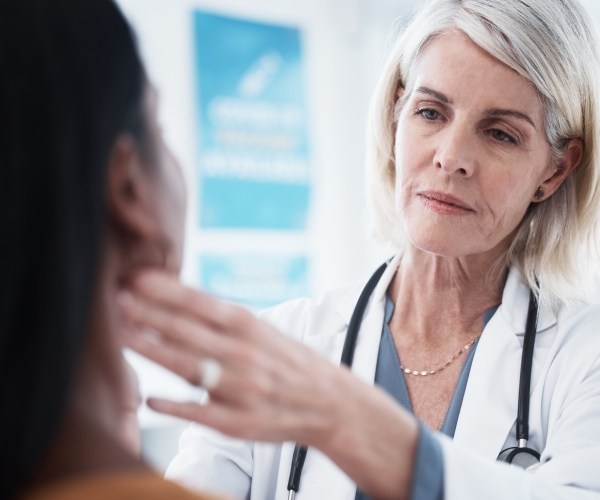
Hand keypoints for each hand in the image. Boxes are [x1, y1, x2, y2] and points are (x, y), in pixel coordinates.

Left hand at [119, 270, 344, 445]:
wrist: (330, 403)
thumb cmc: (290, 363)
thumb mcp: (265, 332)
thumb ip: (225, 321)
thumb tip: (180, 302)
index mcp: (251, 328)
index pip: (203, 304)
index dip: (169, 291)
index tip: (139, 278)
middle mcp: (245, 355)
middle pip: (190, 332)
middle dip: (151, 315)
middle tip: (119, 300)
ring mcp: (242, 389)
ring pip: (191, 367)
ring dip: (155, 351)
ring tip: (125, 336)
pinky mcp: (240, 422)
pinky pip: (202, 414)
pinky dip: (176, 406)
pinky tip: (151, 400)